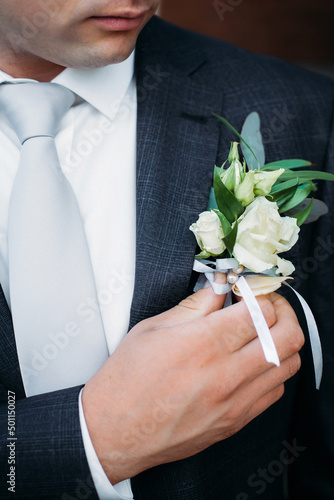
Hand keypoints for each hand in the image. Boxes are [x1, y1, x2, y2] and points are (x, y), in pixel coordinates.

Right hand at [82, 278, 303, 483]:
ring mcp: (236, 402)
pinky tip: (253, 361)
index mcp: (204, 343)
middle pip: (288, 335)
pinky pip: (275, 390)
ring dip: (282, 339)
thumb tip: (221, 286)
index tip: (249, 288)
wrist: (114, 432)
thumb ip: (196, 304)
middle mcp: (227, 373)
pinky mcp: (237, 421)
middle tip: (267, 303)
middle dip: (284, 311)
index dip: (260, 292)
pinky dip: (273, 369)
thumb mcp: (154, 328)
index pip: (260, 309)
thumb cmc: (127, 378)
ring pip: (289, 364)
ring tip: (263, 331)